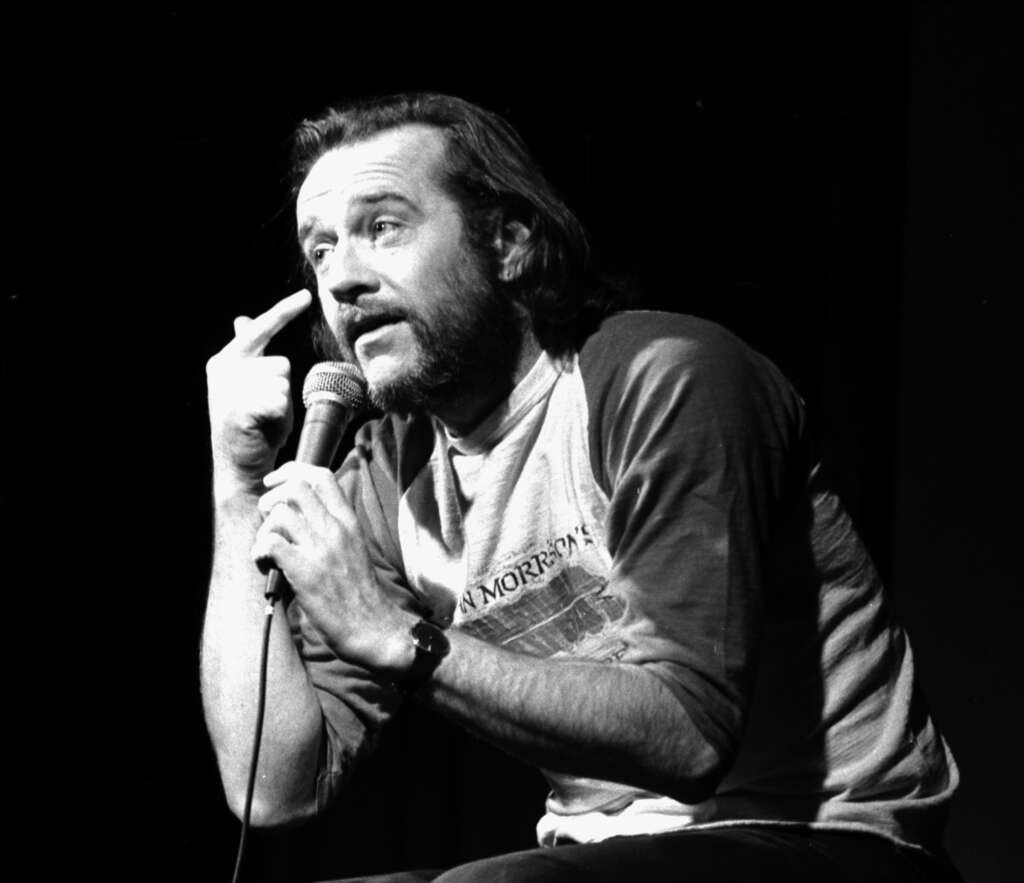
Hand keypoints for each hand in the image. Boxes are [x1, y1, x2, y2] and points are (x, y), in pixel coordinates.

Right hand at [206, 290, 312, 486]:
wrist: (242, 466)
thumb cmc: (255, 425)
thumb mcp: (253, 385)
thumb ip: (251, 354)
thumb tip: (242, 319)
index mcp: (226, 360)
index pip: (261, 329)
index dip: (285, 311)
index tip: (308, 296)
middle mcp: (225, 369)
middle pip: (281, 363)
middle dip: (283, 388)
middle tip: (266, 412)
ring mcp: (230, 389)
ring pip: (283, 383)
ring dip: (283, 404)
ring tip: (265, 420)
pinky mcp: (240, 409)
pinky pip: (280, 402)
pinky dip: (280, 419)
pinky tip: (263, 429)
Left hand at [252, 462, 414, 672]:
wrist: (371, 626)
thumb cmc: (357, 592)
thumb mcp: (353, 547)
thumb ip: (332, 526)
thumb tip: (298, 511)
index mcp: (349, 521)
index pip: (321, 475)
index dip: (291, 471)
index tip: (275, 483)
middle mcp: (336, 529)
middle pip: (295, 487)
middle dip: (271, 498)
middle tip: (268, 521)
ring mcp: (321, 548)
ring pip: (279, 513)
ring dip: (264, 530)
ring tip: (268, 550)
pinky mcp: (305, 570)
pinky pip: (269, 543)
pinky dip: (259, 551)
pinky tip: (266, 565)